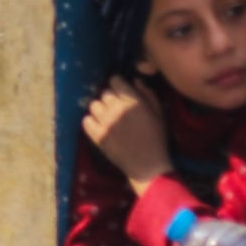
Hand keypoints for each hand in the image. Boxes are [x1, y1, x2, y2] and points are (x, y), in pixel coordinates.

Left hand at [83, 77, 170, 195]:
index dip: (117, 84)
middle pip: (104, 93)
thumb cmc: (156, 138)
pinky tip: (100, 126)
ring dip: (100, 109)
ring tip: (108, 118)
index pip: (115, 81)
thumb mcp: (159, 113)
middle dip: (110, 98)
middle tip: (117, 108)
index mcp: (133, 101)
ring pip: (94, 105)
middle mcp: (116, 109)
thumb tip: (134, 80)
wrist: (148, 165)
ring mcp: (105, 122)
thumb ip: (148, 93)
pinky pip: (86, 121)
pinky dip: (91, 122)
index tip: (120, 91)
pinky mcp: (97, 135)